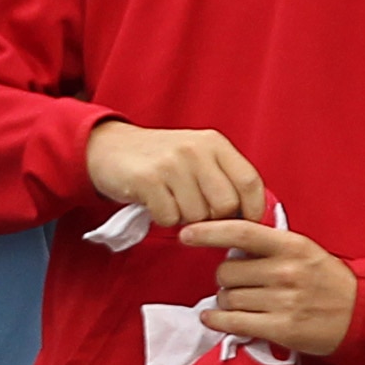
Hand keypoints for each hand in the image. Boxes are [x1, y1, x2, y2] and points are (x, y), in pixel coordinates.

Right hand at [85, 118, 265, 227]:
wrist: (108, 147)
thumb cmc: (161, 160)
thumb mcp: (198, 157)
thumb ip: (226, 179)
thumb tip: (255, 218)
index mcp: (214, 143)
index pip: (250, 183)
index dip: (251, 210)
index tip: (241, 221)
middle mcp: (194, 149)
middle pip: (226, 206)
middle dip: (212, 217)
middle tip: (195, 209)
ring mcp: (170, 163)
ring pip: (198, 216)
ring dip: (185, 218)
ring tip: (171, 201)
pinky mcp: (147, 179)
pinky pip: (170, 218)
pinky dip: (163, 218)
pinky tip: (154, 202)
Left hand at [182, 216, 356, 355]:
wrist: (363, 315)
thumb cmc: (325, 279)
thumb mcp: (302, 250)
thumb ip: (267, 244)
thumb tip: (223, 239)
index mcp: (291, 246)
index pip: (241, 233)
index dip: (209, 232)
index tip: (185, 234)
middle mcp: (286, 272)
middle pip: (227, 271)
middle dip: (224, 278)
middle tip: (237, 283)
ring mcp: (285, 302)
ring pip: (228, 297)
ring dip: (226, 300)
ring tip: (240, 302)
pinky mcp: (283, 330)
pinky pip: (235, 323)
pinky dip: (218, 320)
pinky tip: (212, 318)